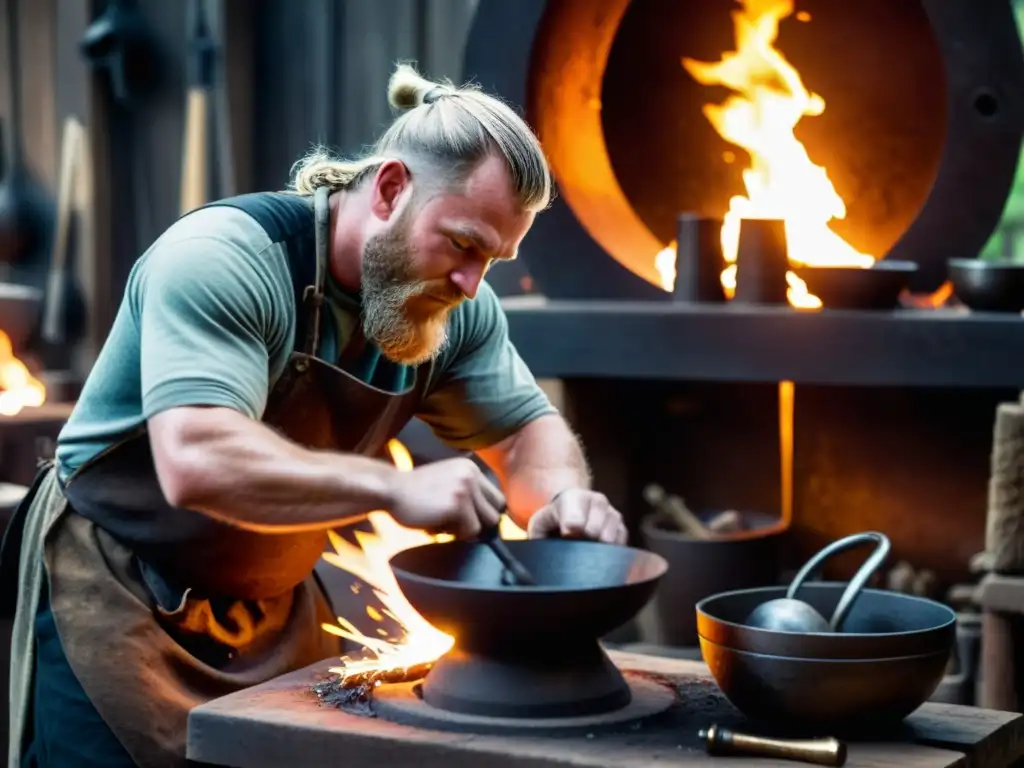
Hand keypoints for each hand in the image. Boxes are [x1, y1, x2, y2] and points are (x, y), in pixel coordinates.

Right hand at [388, 457, 502, 538]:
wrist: (390, 489)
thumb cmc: (414, 492)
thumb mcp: (447, 481)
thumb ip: (467, 493)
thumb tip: (488, 520)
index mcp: (470, 468)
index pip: (496, 497)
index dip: (486, 512)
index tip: (473, 520)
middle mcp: (471, 475)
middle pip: (496, 511)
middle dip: (480, 523)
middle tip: (458, 526)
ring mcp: (465, 489)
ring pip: (485, 523)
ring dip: (466, 530)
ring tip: (444, 524)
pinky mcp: (457, 505)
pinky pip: (471, 530)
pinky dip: (455, 534)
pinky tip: (437, 525)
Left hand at [526, 488, 626, 544]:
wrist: (571, 512)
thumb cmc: (553, 521)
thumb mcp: (540, 523)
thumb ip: (538, 533)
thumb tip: (545, 550)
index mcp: (574, 497)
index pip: (575, 519)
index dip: (569, 531)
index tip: (565, 536)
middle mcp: (597, 501)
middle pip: (593, 531)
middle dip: (582, 542)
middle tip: (574, 544)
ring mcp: (612, 513)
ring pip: (608, 538)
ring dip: (595, 548)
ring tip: (584, 547)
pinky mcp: (622, 527)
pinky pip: (620, 544)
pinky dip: (608, 551)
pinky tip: (596, 550)